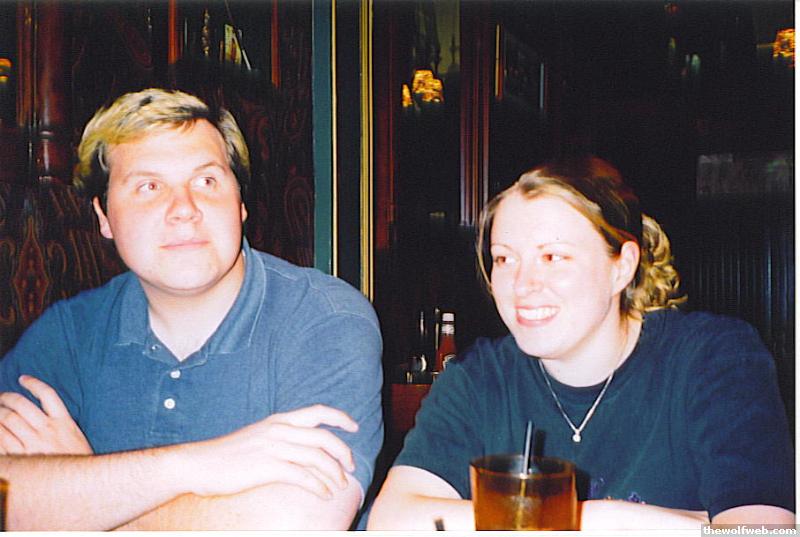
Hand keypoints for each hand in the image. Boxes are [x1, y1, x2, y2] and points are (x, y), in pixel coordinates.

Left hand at [0, 375, 92, 454]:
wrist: (79, 486)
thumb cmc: (77, 462)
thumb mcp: (76, 438)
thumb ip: (60, 425)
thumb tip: (41, 414)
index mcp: (64, 423)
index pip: (48, 394)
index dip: (34, 384)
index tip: (24, 378)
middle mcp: (48, 430)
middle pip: (22, 405)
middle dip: (6, 398)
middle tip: (0, 397)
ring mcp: (34, 443)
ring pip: (9, 419)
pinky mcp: (22, 456)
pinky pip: (3, 439)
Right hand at [189, 404, 357, 499]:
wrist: (198, 464)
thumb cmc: (227, 454)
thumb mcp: (258, 436)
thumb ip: (280, 436)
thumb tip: (303, 447)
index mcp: (279, 420)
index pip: (317, 412)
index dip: (340, 418)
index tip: (354, 427)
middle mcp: (279, 430)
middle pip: (323, 437)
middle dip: (342, 452)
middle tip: (350, 466)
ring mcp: (273, 448)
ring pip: (317, 458)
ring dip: (333, 474)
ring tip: (339, 487)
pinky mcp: (267, 467)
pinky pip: (303, 476)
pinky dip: (318, 486)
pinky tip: (324, 494)